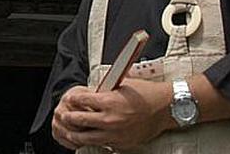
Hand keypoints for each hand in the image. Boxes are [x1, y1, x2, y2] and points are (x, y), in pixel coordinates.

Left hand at [58, 78, 172, 151]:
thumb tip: (87, 95)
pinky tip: (89, 137)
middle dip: (68, 117)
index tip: (69, 99)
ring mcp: (115, 134)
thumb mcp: (120, 85)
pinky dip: (93, 141)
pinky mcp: (121, 144)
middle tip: (64, 115)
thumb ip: (103, 92)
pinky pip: (101, 144)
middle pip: (78, 121)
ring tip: (70, 130)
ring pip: (86, 138)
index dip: (72, 99)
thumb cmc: (146, 94)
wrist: (165, 108)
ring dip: (75, 134)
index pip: (80, 100)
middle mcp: (110, 119)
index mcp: (108, 102)